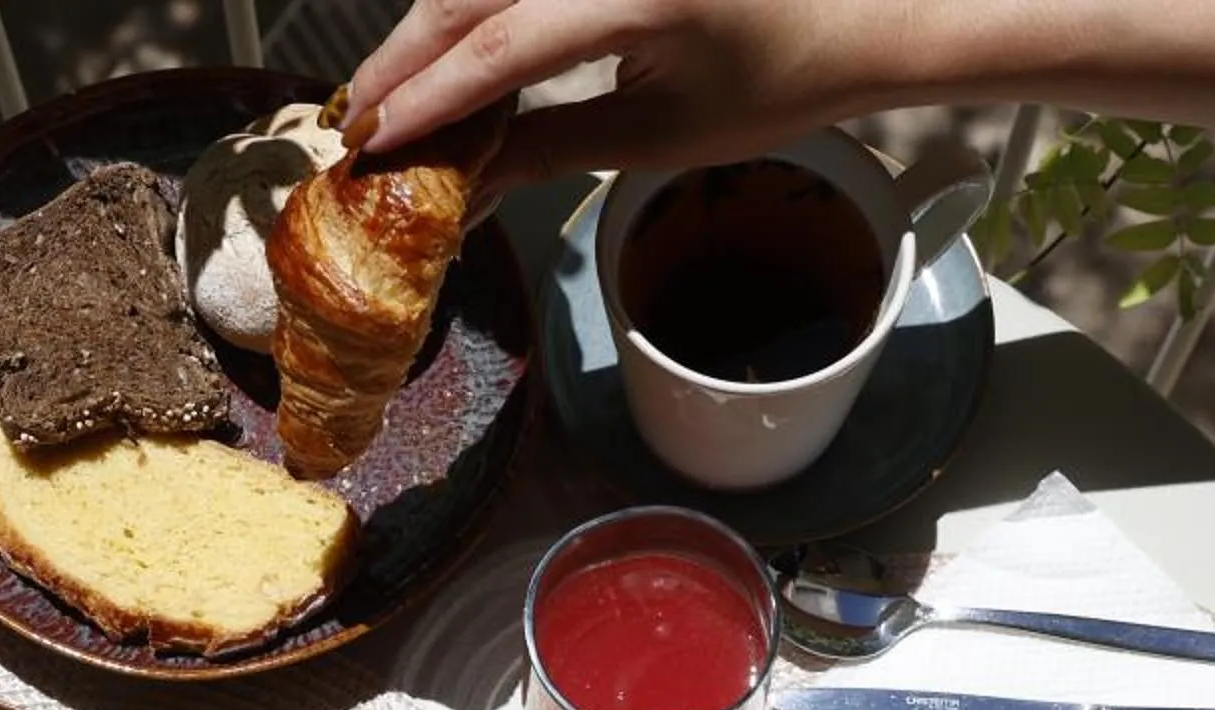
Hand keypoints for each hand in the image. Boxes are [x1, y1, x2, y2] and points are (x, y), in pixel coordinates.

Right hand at [348, 0, 889, 189]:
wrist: (858, 13)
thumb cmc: (777, 82)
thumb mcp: (659, 137)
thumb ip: (551, 150)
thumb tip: (465, 185)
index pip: (497, 50)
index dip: (424, 100)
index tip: (369, 144)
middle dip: (403, 59)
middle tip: (356, 122)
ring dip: (427, 31)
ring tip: (390, 95)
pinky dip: (470, 11)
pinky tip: (448, 56)